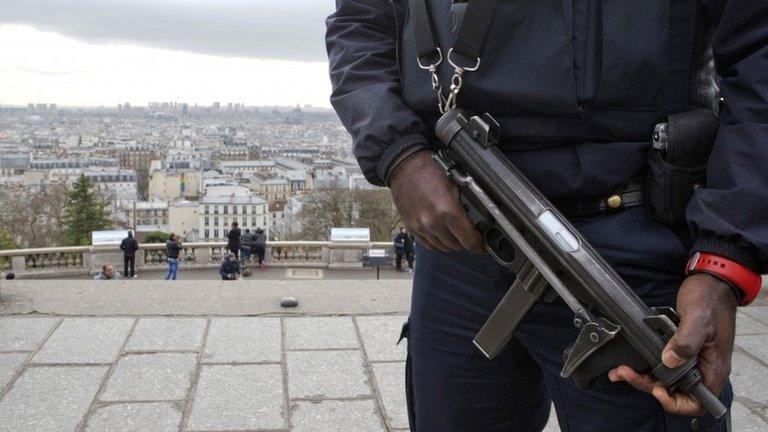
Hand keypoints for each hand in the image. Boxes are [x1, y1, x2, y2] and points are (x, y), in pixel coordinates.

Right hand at [389, 150, 483, 252]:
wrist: (405, 167)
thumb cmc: (430, 171)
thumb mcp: (455, 185)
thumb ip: (465, 207)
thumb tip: (475, 223)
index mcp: (448, 211)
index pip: (468, 240)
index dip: (478, 245)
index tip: (482, 246)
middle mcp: (433, 223)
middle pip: (456, 246)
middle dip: (465, 241)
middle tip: (468, 233)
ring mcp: (421, 227)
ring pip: (442, 247)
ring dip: (451, 242)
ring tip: (453, 230)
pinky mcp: (411, 228)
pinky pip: (428, 244)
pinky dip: (437, 241)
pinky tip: (440, 231)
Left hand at [609, 273, 737, 415]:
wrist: (710, 282)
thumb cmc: (710, 299)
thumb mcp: (698, 319)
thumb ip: (685, 342)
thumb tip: (670, 361)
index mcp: (713, 367)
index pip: (697, 401)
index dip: (676, 402)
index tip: (657, 390)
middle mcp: (701, 367)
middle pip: (674, 390)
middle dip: (647, 385)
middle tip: (625, 373)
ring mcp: (689, 358)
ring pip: (664, 378)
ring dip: (641, 376)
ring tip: (620, 370)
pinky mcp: (678, 349)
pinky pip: (660, 363)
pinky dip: (644, 364)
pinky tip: (629, 360)